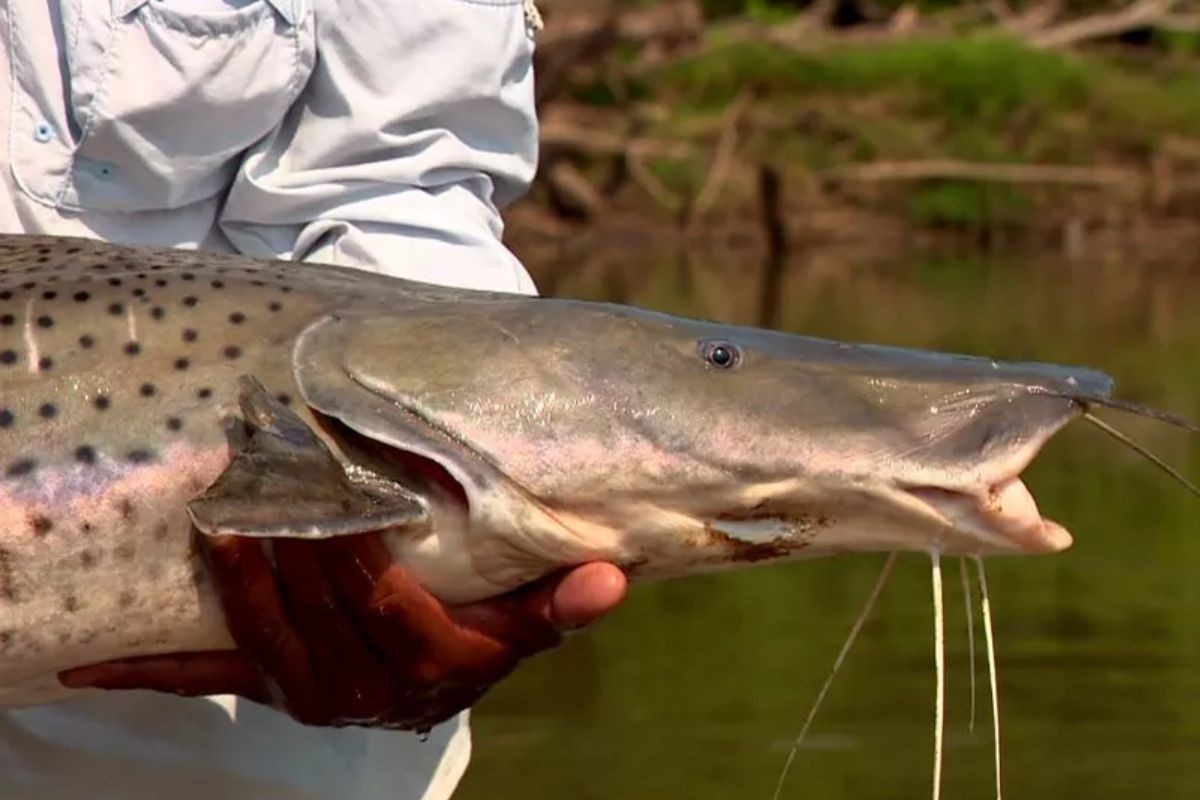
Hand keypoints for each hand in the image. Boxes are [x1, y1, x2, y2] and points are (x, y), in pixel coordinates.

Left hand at [60, 532, 626, 730]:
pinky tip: (86, 664)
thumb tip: (611, 580)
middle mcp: (367, 693)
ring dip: (240, 580)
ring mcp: (311, 693)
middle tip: (272, 473)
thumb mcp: (529, 617)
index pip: (390, 609)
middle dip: (296, 543)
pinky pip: (207, 678)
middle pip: (320, 616)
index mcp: (434, 666)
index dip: (363, 557)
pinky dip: (148, 669)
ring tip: (221, 520)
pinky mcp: (268, 686)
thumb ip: (562, 603)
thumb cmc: (487, 626)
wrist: (440, 672)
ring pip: (265, 639)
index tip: (345, 497)